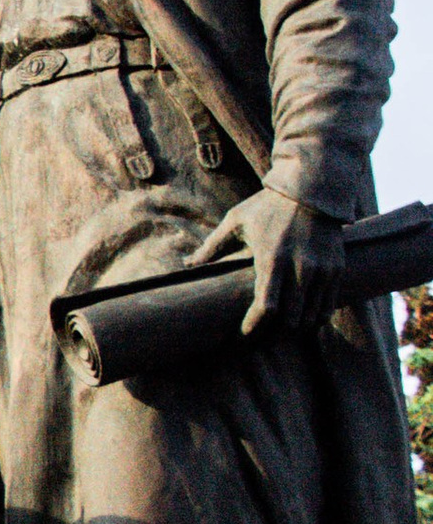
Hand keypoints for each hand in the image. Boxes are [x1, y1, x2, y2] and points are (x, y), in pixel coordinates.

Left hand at [192, 186, 343, 335]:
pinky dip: (316, 317)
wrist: (311, 188)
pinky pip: (328, 305)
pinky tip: (305, 319)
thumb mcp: (236, 220)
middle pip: (290, 317)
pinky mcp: (336, 268)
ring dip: (296, 327)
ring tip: (282, 330)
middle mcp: (299, 267)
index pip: (265, 305)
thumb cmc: (267, 205)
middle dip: (275, 331)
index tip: (245, 333)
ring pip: (310, 316)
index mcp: (271, 258)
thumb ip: (212, 246)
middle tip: (263, 335)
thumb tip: (187, 264)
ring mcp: (320, 270)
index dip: (254, 325)